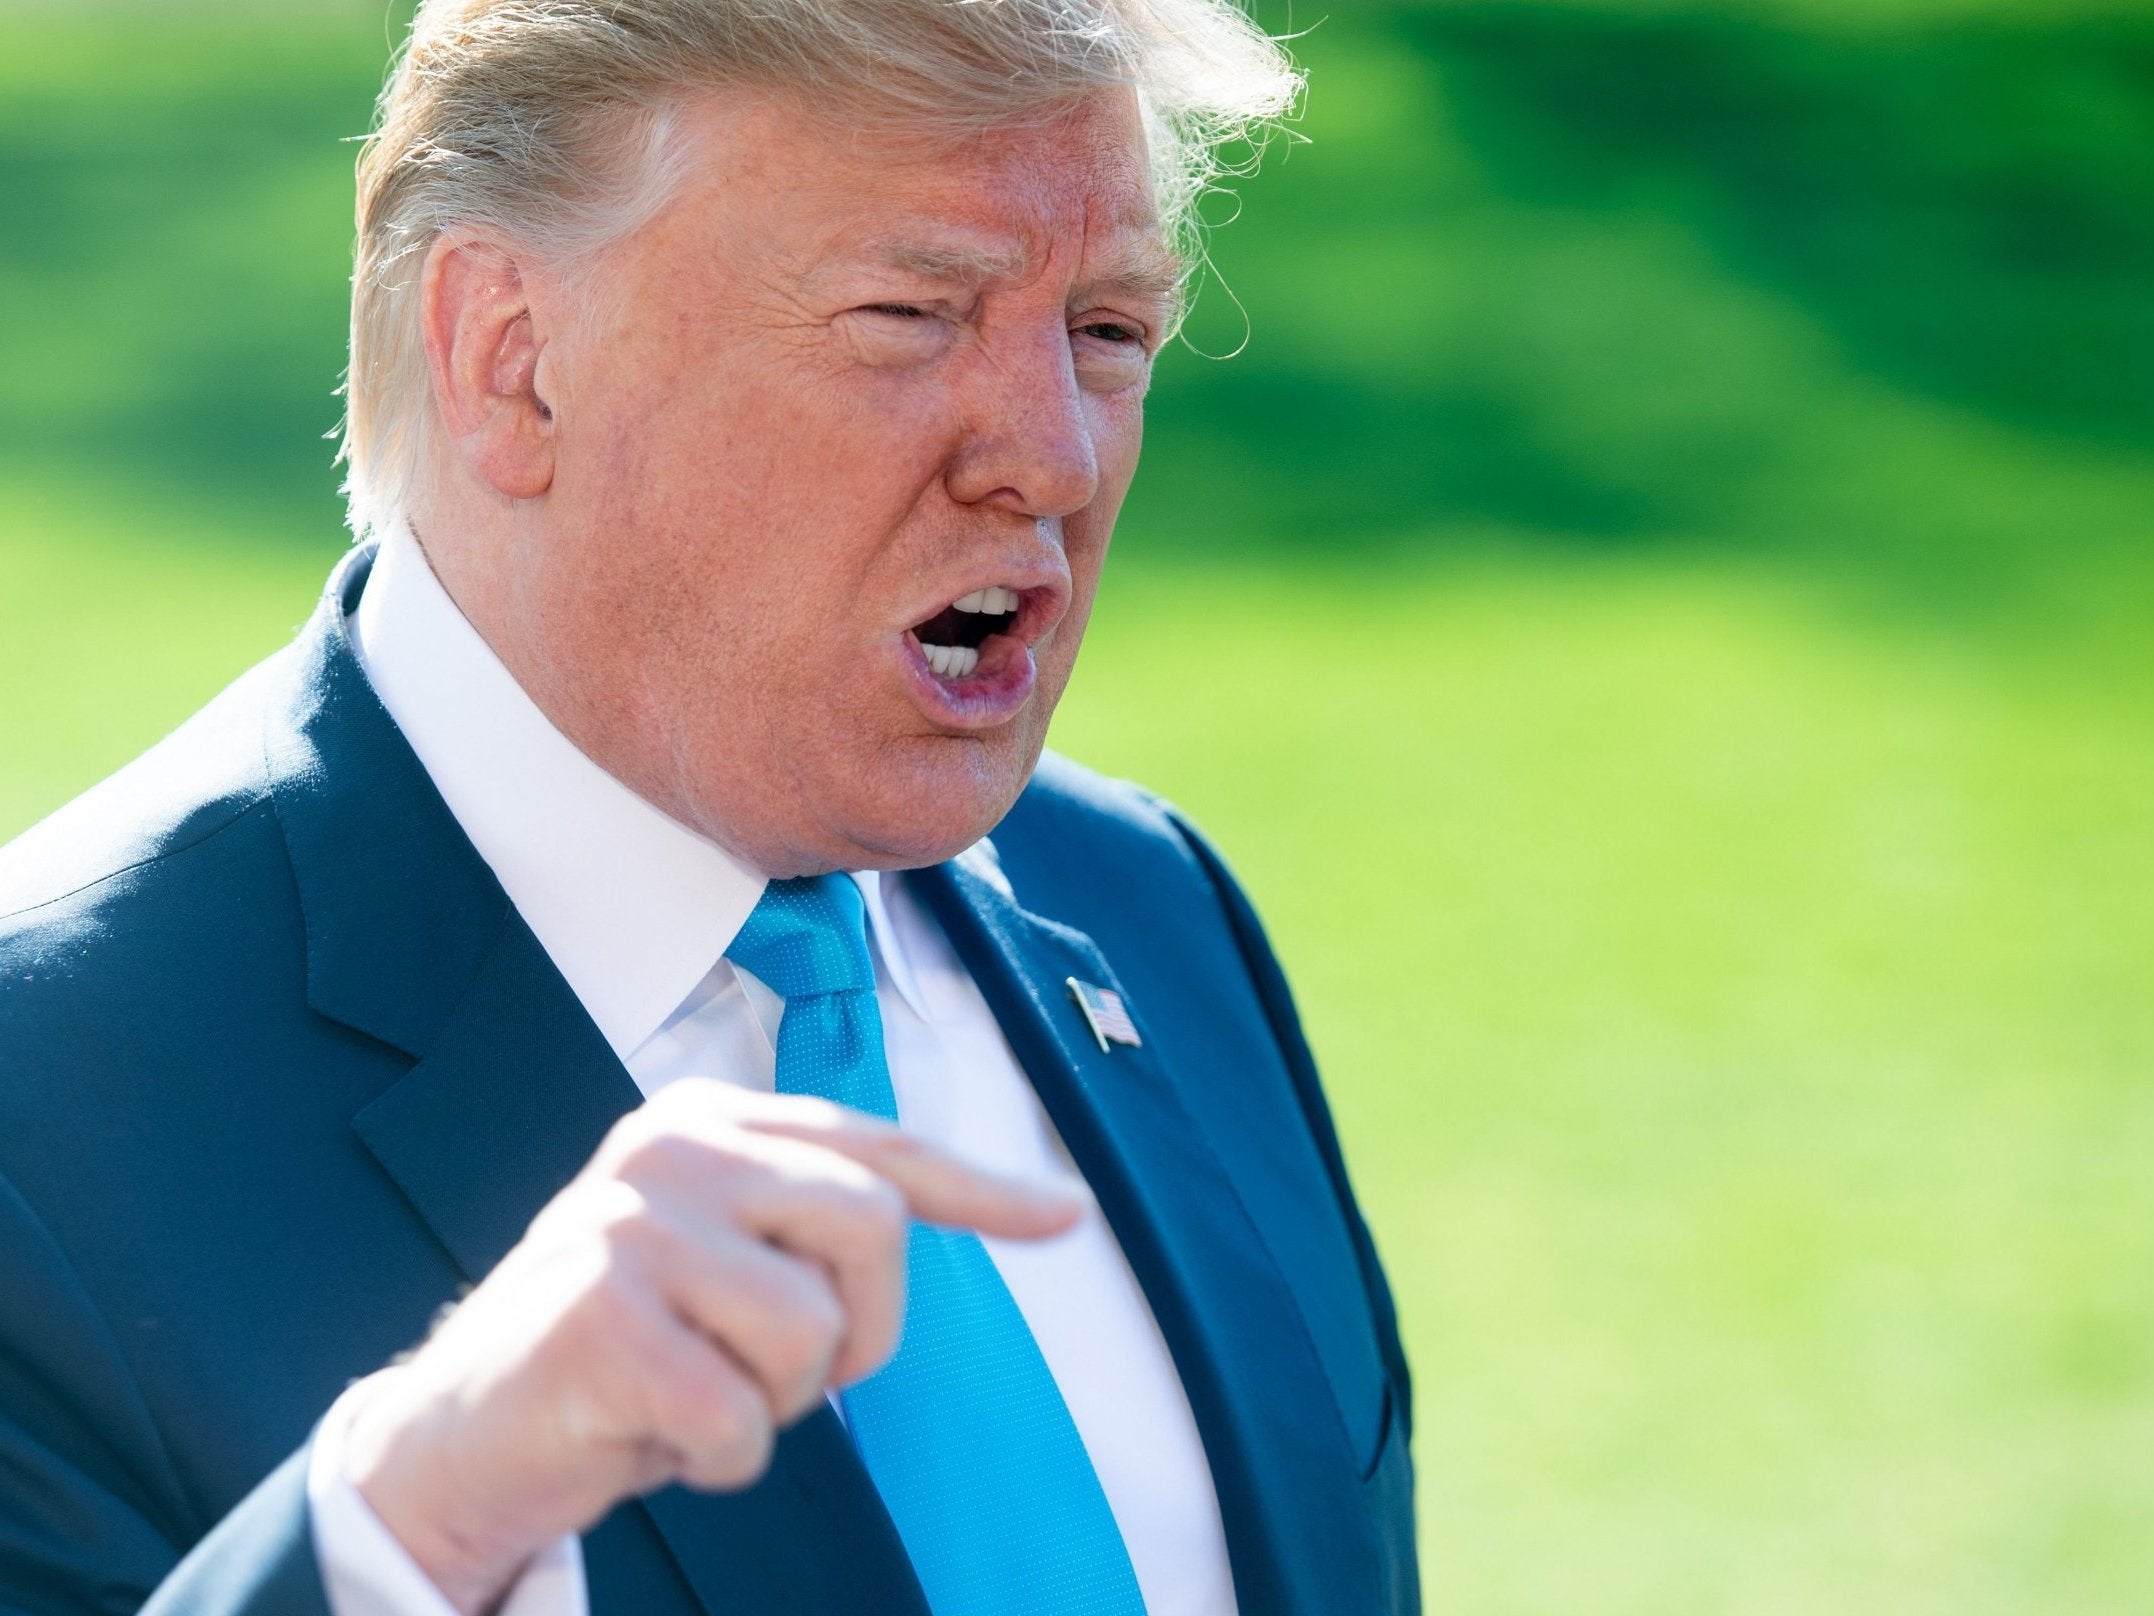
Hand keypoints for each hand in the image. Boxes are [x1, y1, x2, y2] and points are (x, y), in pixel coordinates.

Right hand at [340, 1078, 1085, 1614]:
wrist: (463, 1435)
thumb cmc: (630, 1353)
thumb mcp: (730, 1262)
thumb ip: (825, 1226)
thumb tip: (1037, 1207)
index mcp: (708, 1119)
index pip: (876, 1145)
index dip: (982, 1188)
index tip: (1067, 1216)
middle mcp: (671, 1147)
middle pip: (875, 1224)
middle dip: (862, 1329)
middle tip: (782, 1373)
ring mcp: (631, 1224)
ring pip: (815, 1329)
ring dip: (779, 1402)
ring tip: (699, 1394)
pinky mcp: (602, 1317)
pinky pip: (742, 1416)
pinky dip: (719, 1458)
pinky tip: (651, 1436)